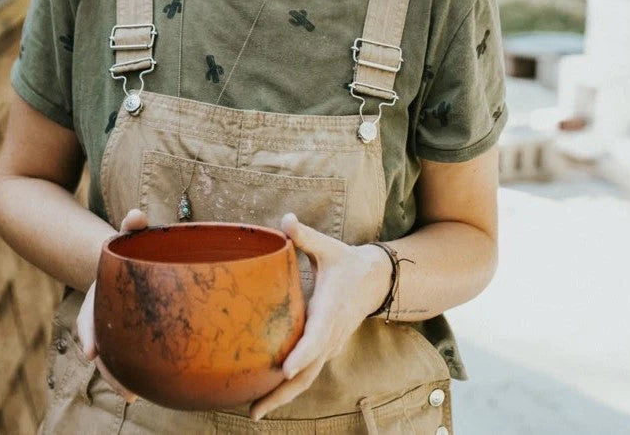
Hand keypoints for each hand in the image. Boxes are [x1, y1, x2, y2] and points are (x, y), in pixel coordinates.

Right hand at [75, 208, 148, 402]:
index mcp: (98, 293)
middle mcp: (102, 312)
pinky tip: (143, 388)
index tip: (90, 352)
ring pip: (111, 355)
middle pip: (99, 344)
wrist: (126, 258)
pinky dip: (131, 370)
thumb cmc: (132, 246)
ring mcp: (114, 323)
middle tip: (125, 391)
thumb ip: (132, 225)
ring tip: (134, 395)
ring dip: (118, 376)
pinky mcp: (130, 331)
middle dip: (108, 367)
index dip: (89, 334)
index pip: (88, 316)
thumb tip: (136, 216)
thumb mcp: (129, 235)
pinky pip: (126, 353)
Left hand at [249, 213, 390, 420]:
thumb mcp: (328, 247)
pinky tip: (267, 395)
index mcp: (329, 311)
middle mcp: (329, 335)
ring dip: (282, 396)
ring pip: (306, 378)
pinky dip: (289, 387)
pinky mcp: (325, 348)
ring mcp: (328, 345)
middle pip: (306, 371)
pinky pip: (307, 373)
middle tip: (254, 410)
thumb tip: (286, 218)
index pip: (315, 337)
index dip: (301, 354)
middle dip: (281, 392)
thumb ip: (305, 236)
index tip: (284, 369)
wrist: (375, 280)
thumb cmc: (346, 262)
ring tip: (254, 411)